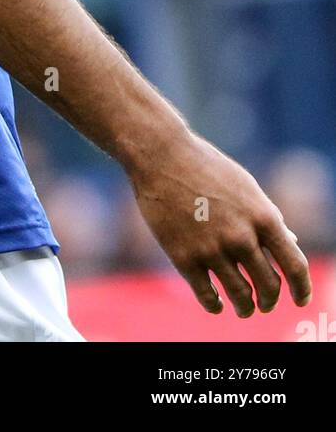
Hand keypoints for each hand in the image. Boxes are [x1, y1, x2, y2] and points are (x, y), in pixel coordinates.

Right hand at [128, 129, 311, 316]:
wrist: (161, 155)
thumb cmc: (206, 166)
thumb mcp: (245, 186)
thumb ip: (268, 215)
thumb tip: (290, 242)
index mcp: (262, 217)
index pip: (294, 265)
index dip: (302, 288)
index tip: (300, 298)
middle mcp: (241, 237)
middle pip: (269, 286)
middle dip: (269, 300)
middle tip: (265, 303)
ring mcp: (212, 249)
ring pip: (240, 296)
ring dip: (245, 307)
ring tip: (244, 308)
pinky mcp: (184, 257)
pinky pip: (207, 296)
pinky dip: (215, 305)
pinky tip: (216, 303)